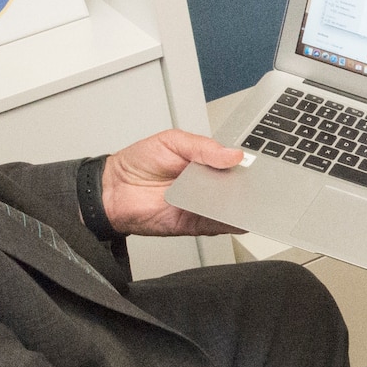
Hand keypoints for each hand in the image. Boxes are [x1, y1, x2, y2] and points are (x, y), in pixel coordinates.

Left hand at [102, 130, 246, 237]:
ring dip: (238, 205)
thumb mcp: (172, 141)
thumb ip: (203, 147)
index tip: (253, 163)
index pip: (233, 164)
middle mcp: (206, 184)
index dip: (244, 164)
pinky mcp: (194, 224)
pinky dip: (227, 223)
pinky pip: (216, 225)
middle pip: (235, 187)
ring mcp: (201, 205)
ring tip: (243, 198)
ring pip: (229, 207)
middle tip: (250, 182)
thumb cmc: (138, 163)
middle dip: (245, 185)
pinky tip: (235, 217)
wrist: (113, 189)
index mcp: (204, 162)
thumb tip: (233, 154)